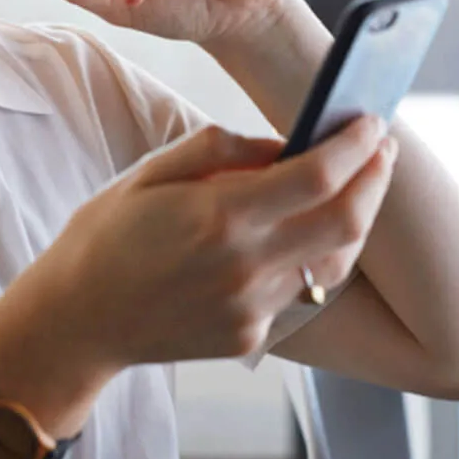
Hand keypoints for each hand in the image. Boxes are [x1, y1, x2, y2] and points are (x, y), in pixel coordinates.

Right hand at [0, 115, 396, 388]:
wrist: (77, 319)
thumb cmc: (104, 237)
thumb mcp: (149, 172)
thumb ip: (218, 149)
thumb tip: (281, 143)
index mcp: (218, 216)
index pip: (317, 176)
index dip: (354, 146)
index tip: (369, 122)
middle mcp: (244, 267)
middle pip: (346, 221)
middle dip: (374, 180)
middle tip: (380, 149)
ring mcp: (251, 308)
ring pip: (334, 261)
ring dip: (355, 219)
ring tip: (354, 187)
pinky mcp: (250, 336)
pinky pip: (304, 291)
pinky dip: (318, 255)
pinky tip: (307, 231)